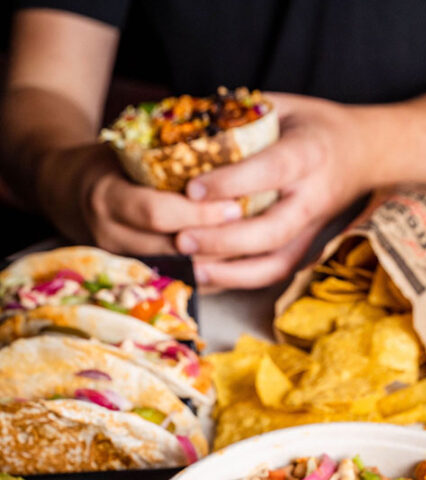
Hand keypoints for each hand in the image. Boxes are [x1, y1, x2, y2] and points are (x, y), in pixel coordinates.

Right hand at [37, 143, 244, 256]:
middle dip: (216, 243)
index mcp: (108, 197)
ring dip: (216, 264)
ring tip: (252, 249)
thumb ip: (165, 154)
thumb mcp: (127, 149)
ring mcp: (120, 260)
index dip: (198, 214)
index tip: (234, 206)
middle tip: (255, 232)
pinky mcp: (131, 274)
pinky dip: (206, 276)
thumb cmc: (104, 163)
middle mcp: (110, 235)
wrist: (62, 190)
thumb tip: (229, 142)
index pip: (158, 213)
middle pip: (172, 249)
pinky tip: (234, 265)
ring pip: (178, 272)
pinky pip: (175, 282)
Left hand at [176, 93, 371, 288]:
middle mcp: (313, 198)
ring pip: (275, 263)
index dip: (232, 182)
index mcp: (309, 154)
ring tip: (191, 270)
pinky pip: (273, 273)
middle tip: (183, 239)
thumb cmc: (314, 126)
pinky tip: (207, 279)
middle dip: (225, 240)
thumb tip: (183, 128)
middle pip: (272, 230)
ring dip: (231, 272)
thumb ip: (239, 118)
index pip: (271, 171)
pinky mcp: (307, 249)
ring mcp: (312, 229)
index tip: (192, 188)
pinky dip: (239, 281)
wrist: (365, 154)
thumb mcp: (282, 106)